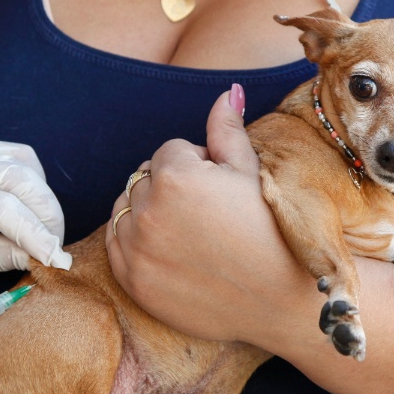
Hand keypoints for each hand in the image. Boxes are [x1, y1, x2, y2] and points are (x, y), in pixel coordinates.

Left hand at [0, 137, 71, 286]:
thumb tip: (41, 257)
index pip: (7, 211)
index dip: (39, 236)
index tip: (58, 261)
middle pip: (24, 181)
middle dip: (49, 217)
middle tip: (53, 249)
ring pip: (27, 165)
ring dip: (44, 198)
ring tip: (42, 230)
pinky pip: (17, 156)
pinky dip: (33, 180)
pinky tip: (29, 204)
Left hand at [107, 86, 312, 344]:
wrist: (278, 301)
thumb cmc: (271, 233)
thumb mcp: (251, 174)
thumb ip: (227, 131)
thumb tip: (227, 92)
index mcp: (175, 175)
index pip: (170, 151)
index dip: (199, 168)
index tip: (221, 193)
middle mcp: (147, 209)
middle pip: (145, 178)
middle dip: (170, 188)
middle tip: (209, 217)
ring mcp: (134, 247)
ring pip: (126, 208)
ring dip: (148, 213)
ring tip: (191, 235)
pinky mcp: (130, 279)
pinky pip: (115, 243)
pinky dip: (134, 242)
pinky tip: (172, 252)